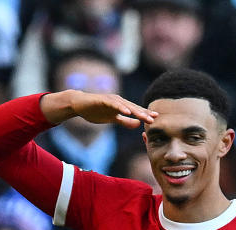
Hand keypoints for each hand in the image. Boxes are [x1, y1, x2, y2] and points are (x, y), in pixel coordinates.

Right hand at [41, 90, 157, 127]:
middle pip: (134, 108)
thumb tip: (138, 124)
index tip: (156, 119)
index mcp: (122, 106)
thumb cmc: (95, 111)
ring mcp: (111, 100)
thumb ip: (125, 122)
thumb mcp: (113, 119)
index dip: (146, 114)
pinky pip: (113, 104)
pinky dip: (121, 107)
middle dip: (144, 113)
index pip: (136, 111)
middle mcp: (118, 101)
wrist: (79, 105)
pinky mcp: (103, 99)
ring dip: (135, 111)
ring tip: (144, 117)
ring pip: (126, 105)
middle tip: (154, 119)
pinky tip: (127, 112)